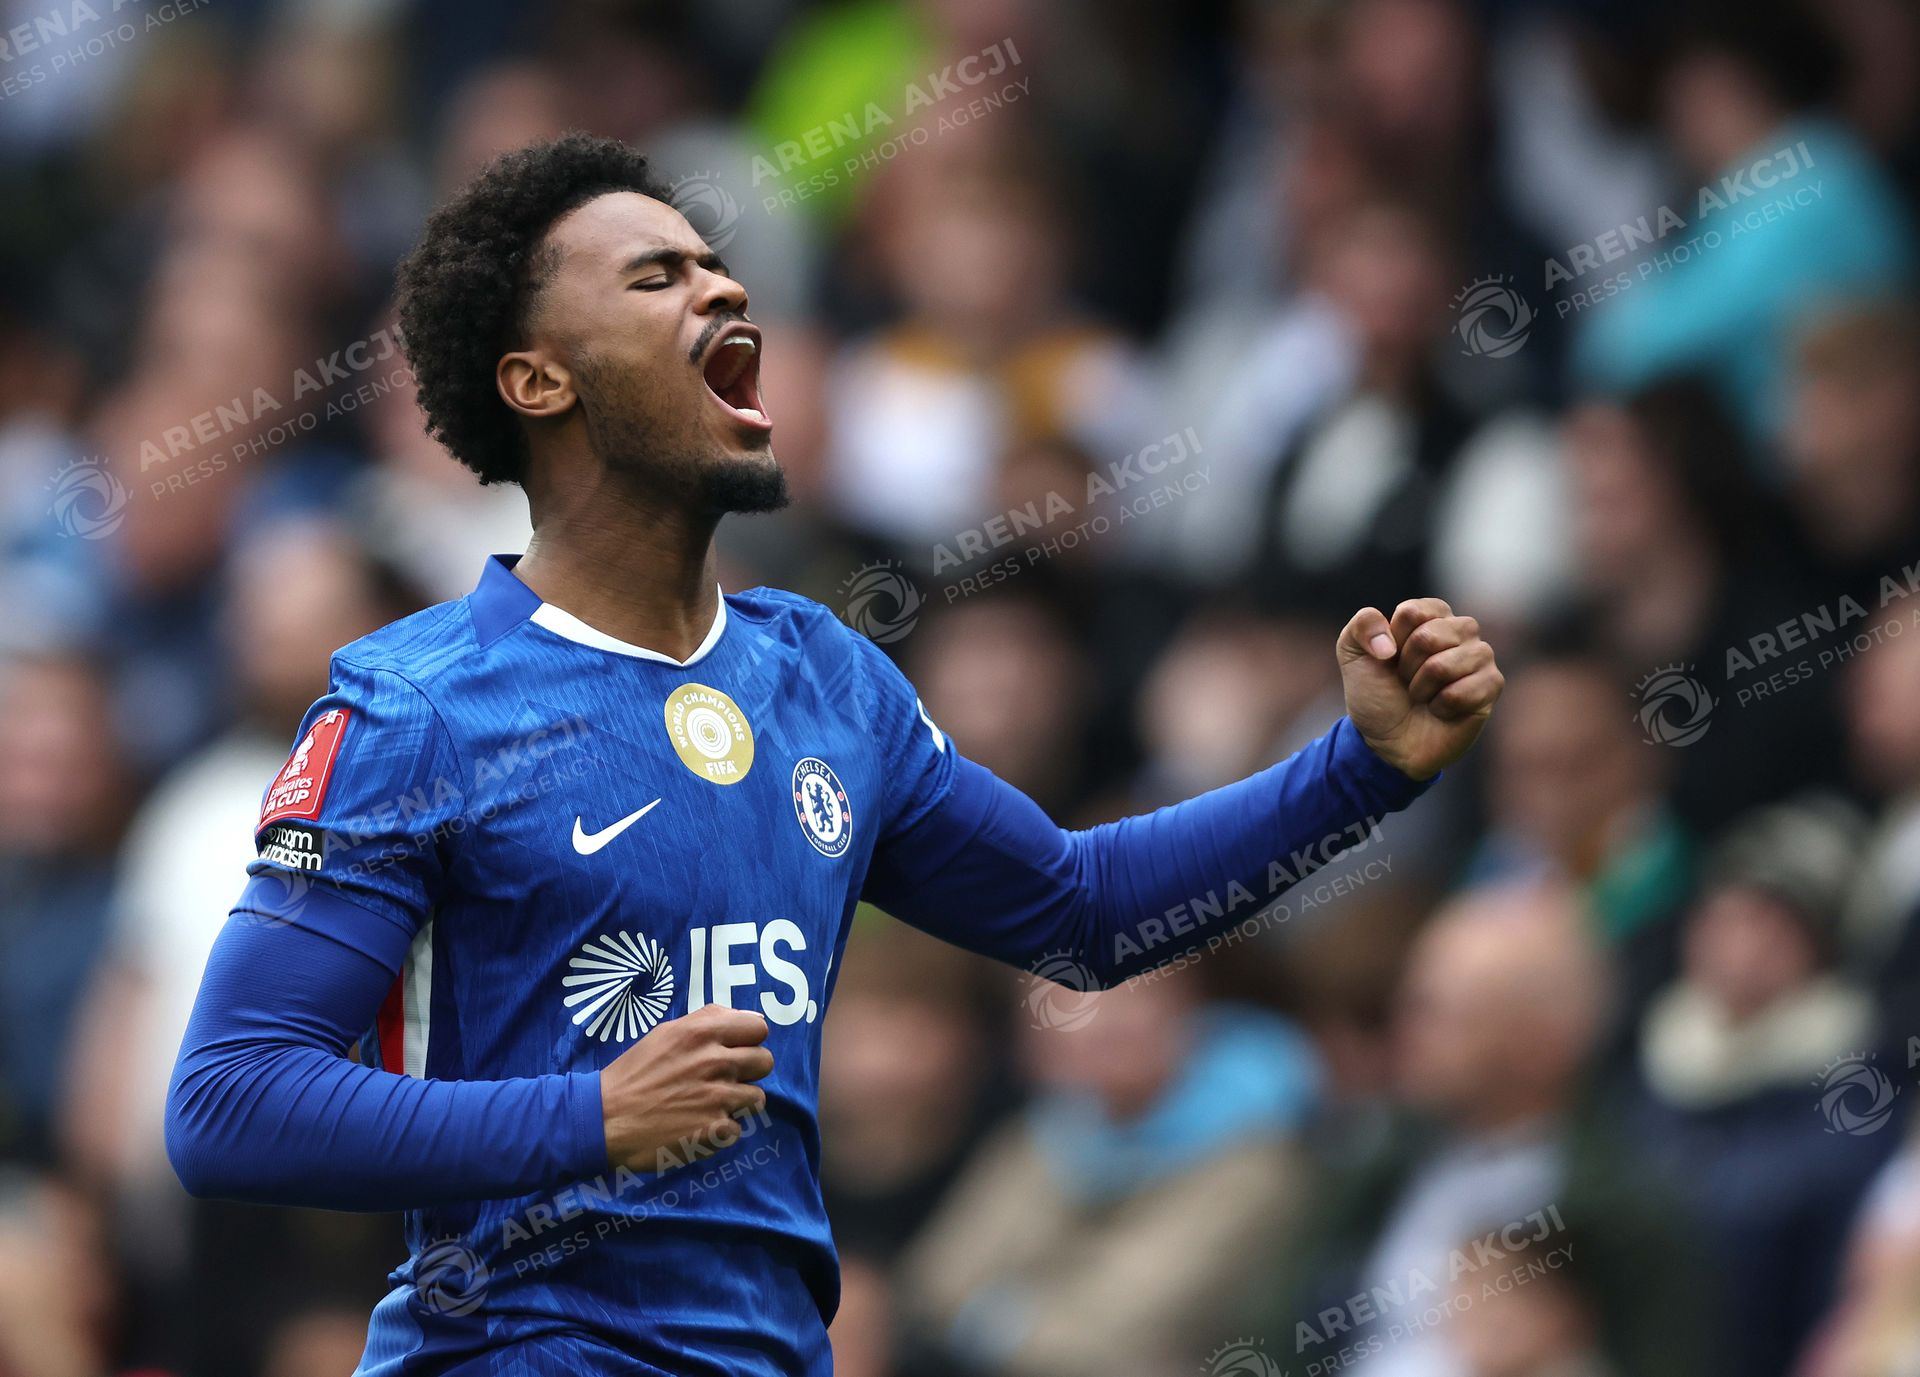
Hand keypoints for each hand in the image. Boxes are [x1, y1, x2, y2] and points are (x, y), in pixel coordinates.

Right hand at [600, 1004, 773, 1171]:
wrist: (603, 1119)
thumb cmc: (632, 1074)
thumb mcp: (665, 1033)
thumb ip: (706, 1021)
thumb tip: (747, 1018)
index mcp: (702, 1033)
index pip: (759, 1027)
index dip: (750, 1040)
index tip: (737, 1050)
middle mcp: (714, 1062)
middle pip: (765, 1062)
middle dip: (749, 1071)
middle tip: (725, 1080)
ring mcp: (717, 1098)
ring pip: (757, 1098)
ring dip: (737, 1104)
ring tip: (710, 1106)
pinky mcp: (715, 1131)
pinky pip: (738, 1129)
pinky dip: (722, 1132)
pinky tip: (699, 1128)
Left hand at [1337, 598, 1503, 780]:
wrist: (1387, 740)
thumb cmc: (1376, 693)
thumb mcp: (1353, 654)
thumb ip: (1363, 625)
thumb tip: (1389, 642)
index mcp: (1432, 616)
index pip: (1412, 612)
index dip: (1392, 641)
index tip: (1389, 658)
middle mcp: (1461, 630)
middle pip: (1429, 636)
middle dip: (1407, 667)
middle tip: (1407, 681)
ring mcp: (1480, 657)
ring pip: (1446, 664)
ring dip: (1422, 688)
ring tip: (1422, 696)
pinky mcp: (1492, 685)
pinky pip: (1464, 690)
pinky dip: (1442, 706)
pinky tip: (1440, 710)